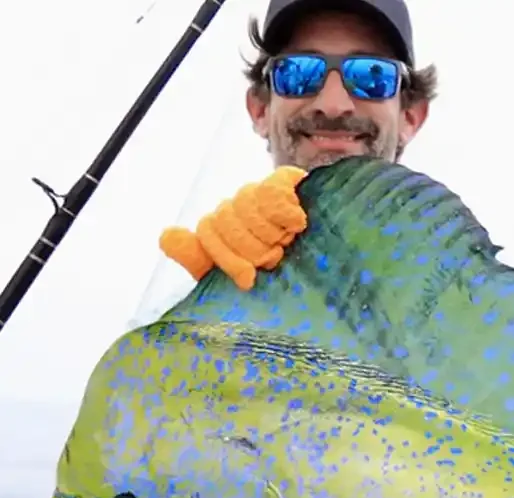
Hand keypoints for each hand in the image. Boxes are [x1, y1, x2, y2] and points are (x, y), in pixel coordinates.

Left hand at [157, 166, 308, 289]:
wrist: (327, 265)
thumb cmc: (280, 278)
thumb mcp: (235, 276)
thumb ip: (196, 257)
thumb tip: (165, 235)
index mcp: (220, 228)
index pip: (207, 232)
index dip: (227, 258)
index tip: (249, 279)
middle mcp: (236, 207)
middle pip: (225, 221)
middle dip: (253, 249)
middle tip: (274, 260)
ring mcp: (258, 194)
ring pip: (246, 208)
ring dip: (270, 234)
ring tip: (286, 244)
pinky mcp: (285, 181)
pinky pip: (271, 191)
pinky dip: (284, 213)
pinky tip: (296, 224)